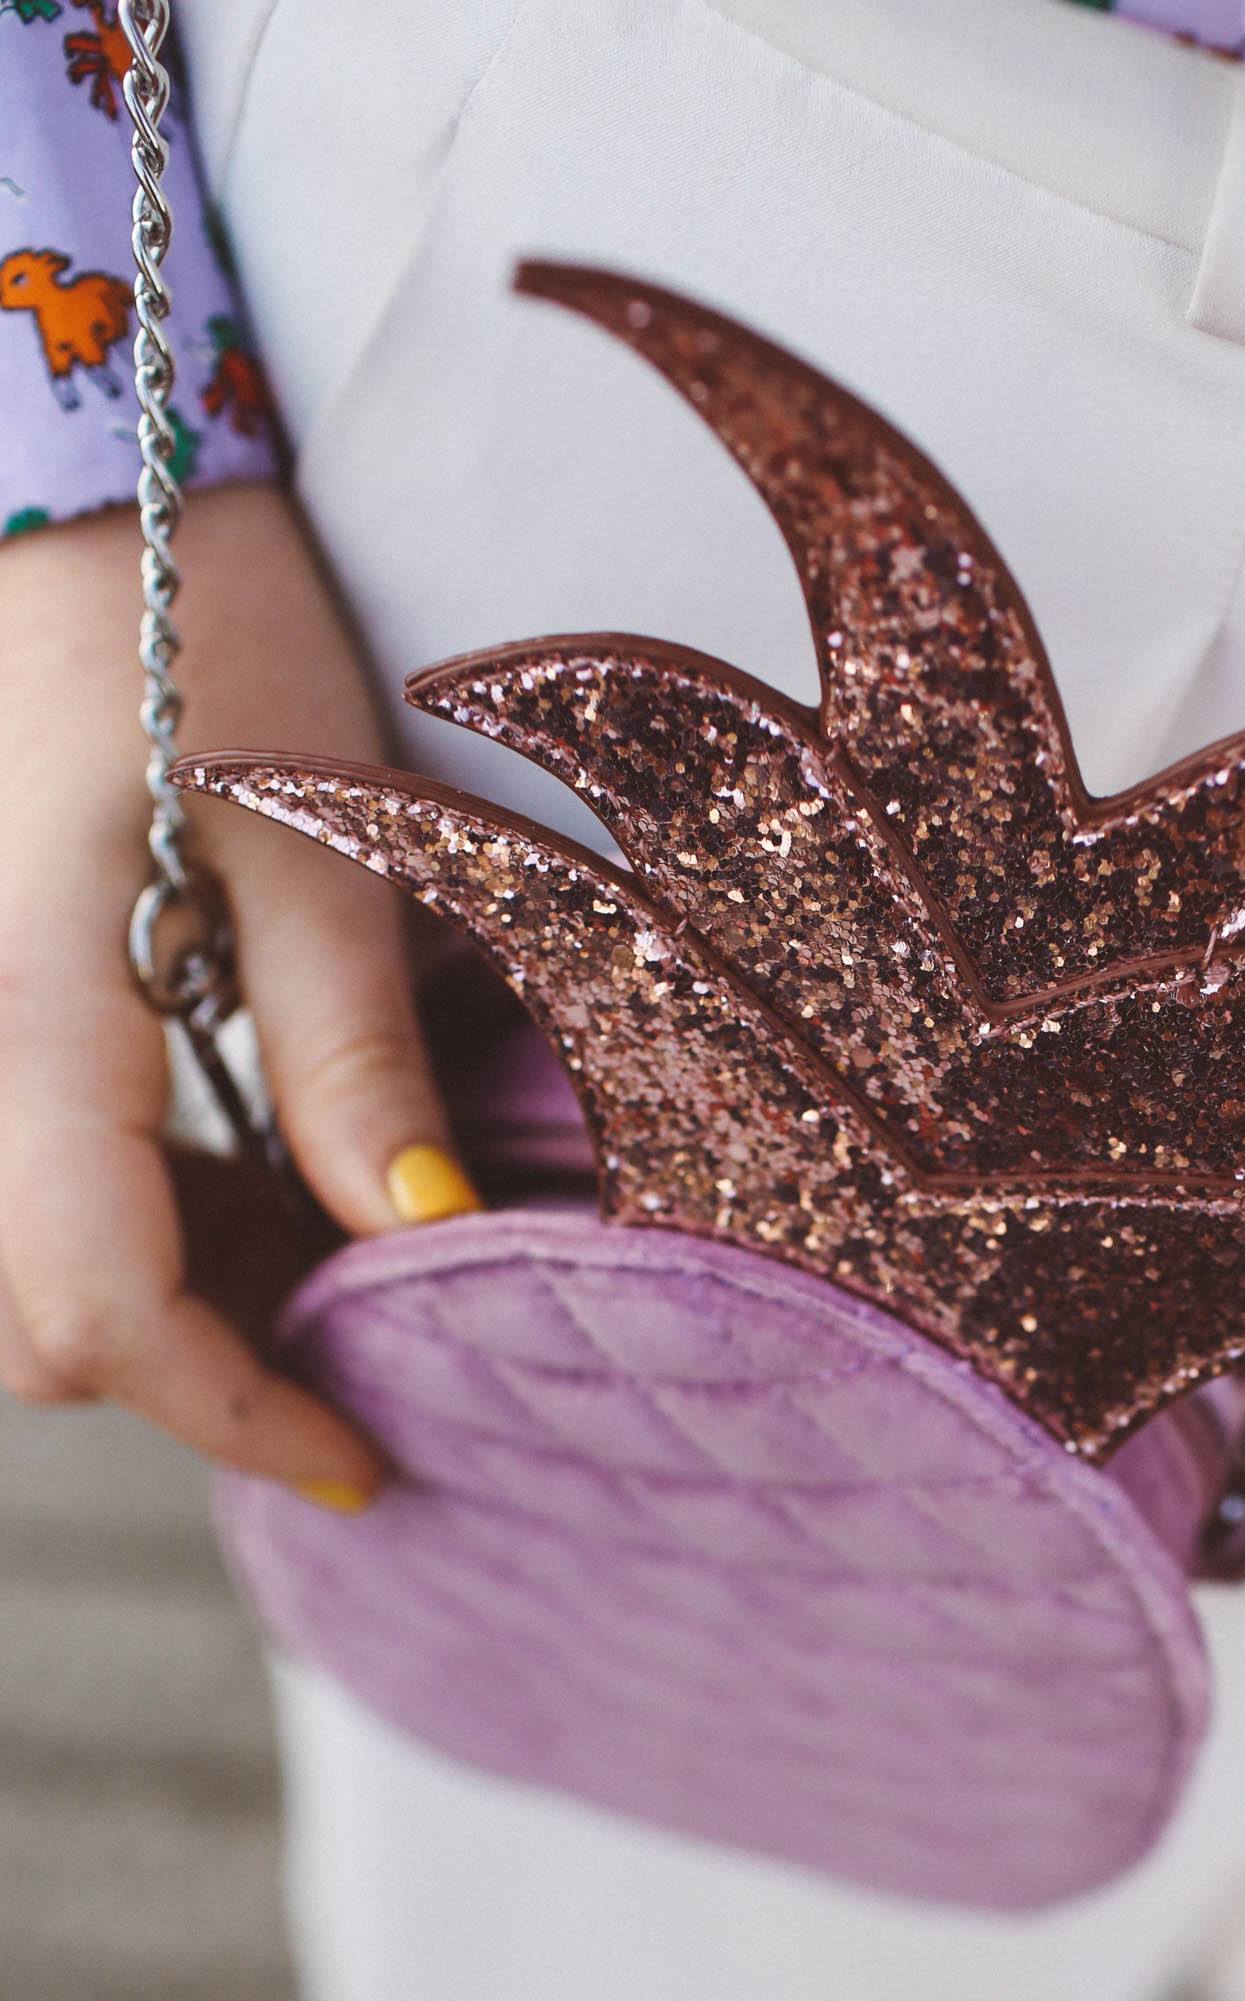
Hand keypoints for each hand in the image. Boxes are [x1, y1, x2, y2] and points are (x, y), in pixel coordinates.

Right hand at [0, 484, 474, 1503]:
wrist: (58, 515)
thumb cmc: (201, 632)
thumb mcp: (321, 840)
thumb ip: (352, 1054)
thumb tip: (416, 1235)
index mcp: (26, 1016)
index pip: (97, 1305)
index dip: (230, 1409)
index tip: (355, 1454)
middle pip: (24, 1328)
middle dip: (187, 1369)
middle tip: (344, 1333)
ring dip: (143, 1308)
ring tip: (297, 1240)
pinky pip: (4, 1195)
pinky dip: (102, 1232)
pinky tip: (220, 1178)